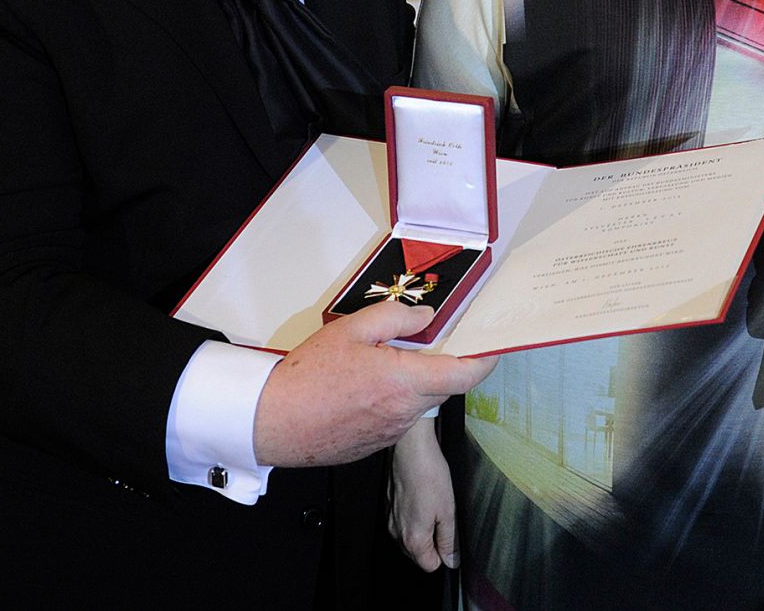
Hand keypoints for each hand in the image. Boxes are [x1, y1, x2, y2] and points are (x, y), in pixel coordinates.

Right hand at [253, 302, 495, 467]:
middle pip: (441, 387)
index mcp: (405, 381)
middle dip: (437, 366)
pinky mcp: (374, 446)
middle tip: (413, 346)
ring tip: (373, 369)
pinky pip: (396, 419)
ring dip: (409, 385)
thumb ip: (397, 318)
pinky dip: (390, 403)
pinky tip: (360, 392)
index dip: (485, 360)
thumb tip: (427, 318)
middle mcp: (405, 412)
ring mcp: (390, 433)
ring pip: (417, 403)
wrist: (271, 422)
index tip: (492, 347)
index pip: (465, 375)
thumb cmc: (307, 376)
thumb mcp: (352, 329)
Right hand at [389, 418, 459, 570]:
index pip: (430, 565)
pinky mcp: (388, 506)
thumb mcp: (448, 511)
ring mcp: (391, 520)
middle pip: (418, 553)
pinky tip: (422, 497)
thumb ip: (449, 540)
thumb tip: (452, 560)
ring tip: (433, 504)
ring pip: (410, 537)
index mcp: (414, 539)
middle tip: (444, 517)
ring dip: (423, 528)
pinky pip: (402, 522)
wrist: (411, 450)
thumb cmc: (430, 477)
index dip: (444, 554)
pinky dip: (413, 515)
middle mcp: (397, 533)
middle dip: (433, 541)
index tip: (450, 537)